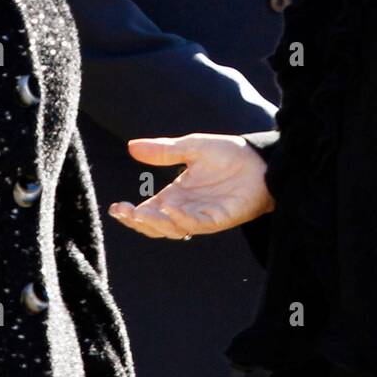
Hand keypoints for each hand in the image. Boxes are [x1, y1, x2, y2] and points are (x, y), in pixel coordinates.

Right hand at [108, 133, 274, 238]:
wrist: (260, 159)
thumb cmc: (228, 154)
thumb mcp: (191, 147)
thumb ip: (163, 150)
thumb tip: (131, 146)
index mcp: (175, 195)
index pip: (147, 211)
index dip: (130, 213)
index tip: (116, 207)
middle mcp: (185, 209)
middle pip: (155, 225)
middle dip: (138, 222)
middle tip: (125, 212)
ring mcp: (201, 216)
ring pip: (173, 229)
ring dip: (156, 223)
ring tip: (142, 212)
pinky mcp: (219, 218)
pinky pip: (197, 224)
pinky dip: (182, 219)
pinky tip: (170, 209)